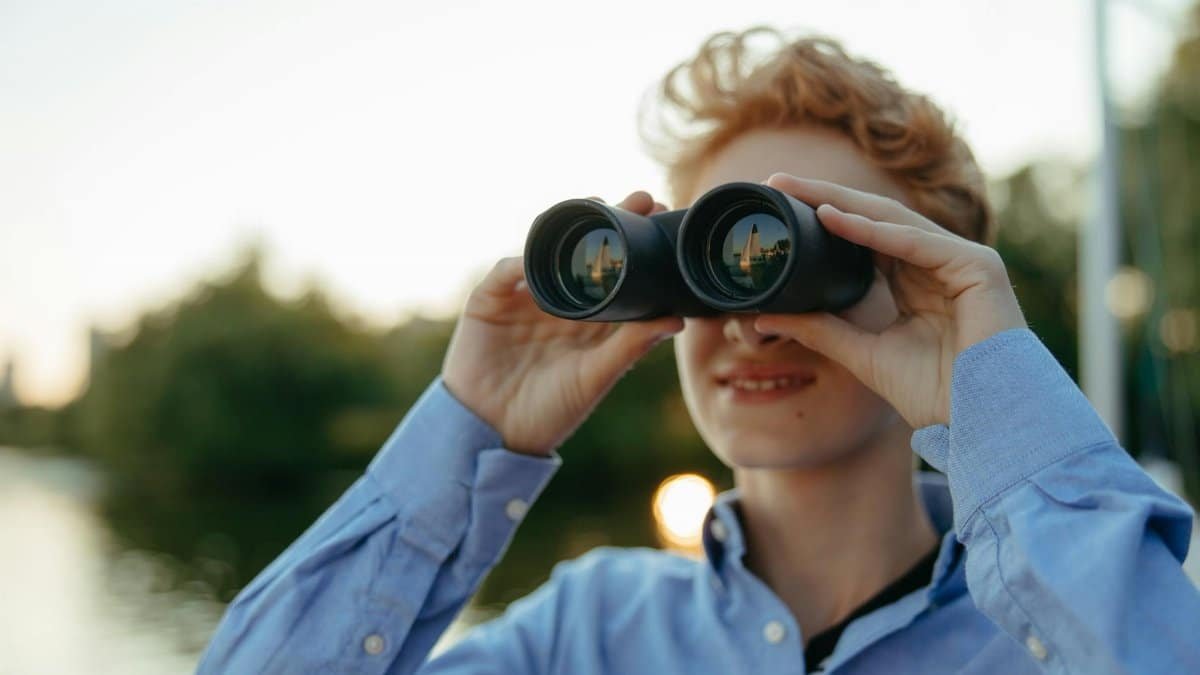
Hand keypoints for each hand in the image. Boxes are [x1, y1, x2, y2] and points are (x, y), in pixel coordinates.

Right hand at [441, 191, 684, 455]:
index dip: (638, 244)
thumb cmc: (550, 411)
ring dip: (567, 226)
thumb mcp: (596, 378)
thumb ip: (631, 347)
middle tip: (640, 199)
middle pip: (584, 251)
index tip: (663, 219)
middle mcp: (558, 301)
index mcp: (590, 319)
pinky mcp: (490, 301)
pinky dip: (520, 261)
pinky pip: (505, 272)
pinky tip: (538, 254)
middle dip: (610, 222)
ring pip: (545, 250)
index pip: (617, 271)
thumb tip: (677, 319)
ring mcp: (523, 297)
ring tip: (594, 205)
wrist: (493, 433)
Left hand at [753, 173, 1026, 428]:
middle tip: (777, 182)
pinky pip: (915, 242)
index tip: (779, 205)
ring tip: (798, 192)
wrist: (981, 423)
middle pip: (873, 218)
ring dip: (842, 203)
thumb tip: (764, 318)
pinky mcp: (978, 265)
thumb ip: (820, 330)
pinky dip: (873, 231)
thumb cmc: (935, 394)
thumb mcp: (862, 353)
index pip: (862, 236)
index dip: (823, 218)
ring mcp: (961, 260)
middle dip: (824, 198)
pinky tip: (835, 220)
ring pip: (891, 220)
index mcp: (915, 280)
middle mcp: (938, 262)